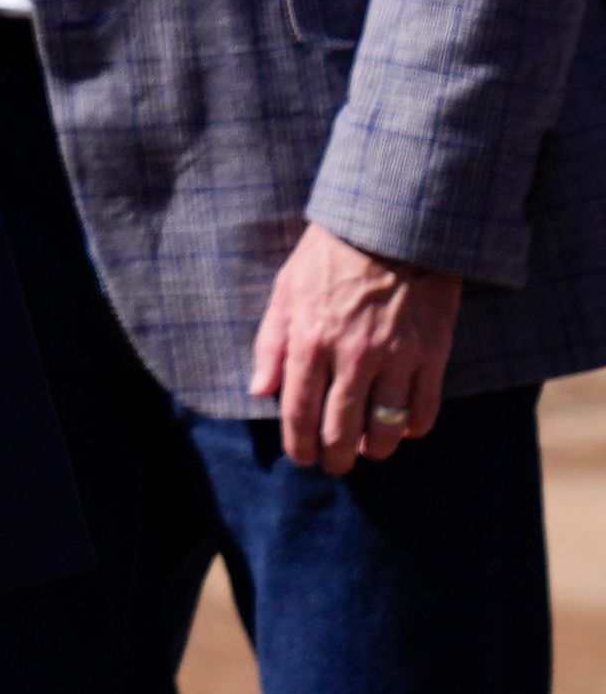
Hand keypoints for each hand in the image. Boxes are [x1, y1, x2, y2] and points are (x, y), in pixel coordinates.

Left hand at [249, 221, 461, 475]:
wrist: (393, 227)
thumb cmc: (330, 257)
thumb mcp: (286, 291)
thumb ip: (270, 344)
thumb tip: (260, 392)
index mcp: (310, 340)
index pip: (299, 411)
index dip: (298, 444)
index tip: (302, 458)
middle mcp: (351, 355)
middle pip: (340, 428)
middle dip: (335, 456)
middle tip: (334, 466)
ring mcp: (396, 357)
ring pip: (384, 427)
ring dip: (374, 450)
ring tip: (367, 452)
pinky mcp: (432, 354)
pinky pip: (424, 409)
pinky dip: (412, 428)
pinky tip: (403, 430)